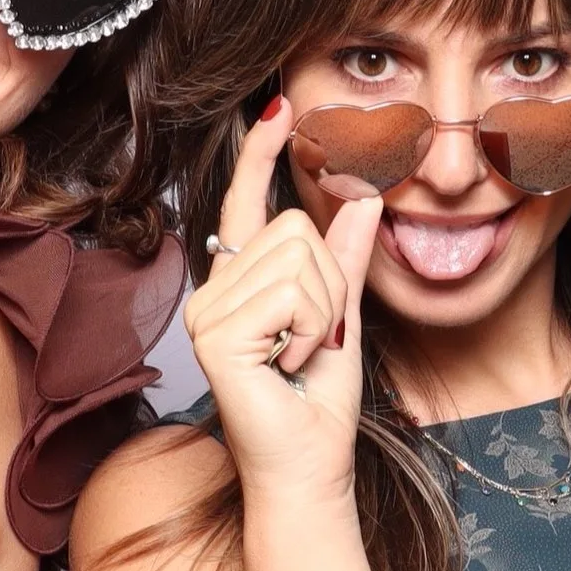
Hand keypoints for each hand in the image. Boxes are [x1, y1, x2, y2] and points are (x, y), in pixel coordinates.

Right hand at [184, 98, 382, 506]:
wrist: (308, 464)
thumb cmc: (319, 400)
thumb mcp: (341, 315)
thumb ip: (345, 257)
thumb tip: (362, 194)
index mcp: (241, 282)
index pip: (247, 203)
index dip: (262, 154)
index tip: (279, 106)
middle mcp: (214, 290)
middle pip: (293, 230)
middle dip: (328, 284)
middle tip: (313, 339)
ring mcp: (208, 312)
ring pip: (297, 259)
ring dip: (322, 311)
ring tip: (299, 354)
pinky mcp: (215, 334)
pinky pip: (290, 294)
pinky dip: (309, 330)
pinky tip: (287, 363)